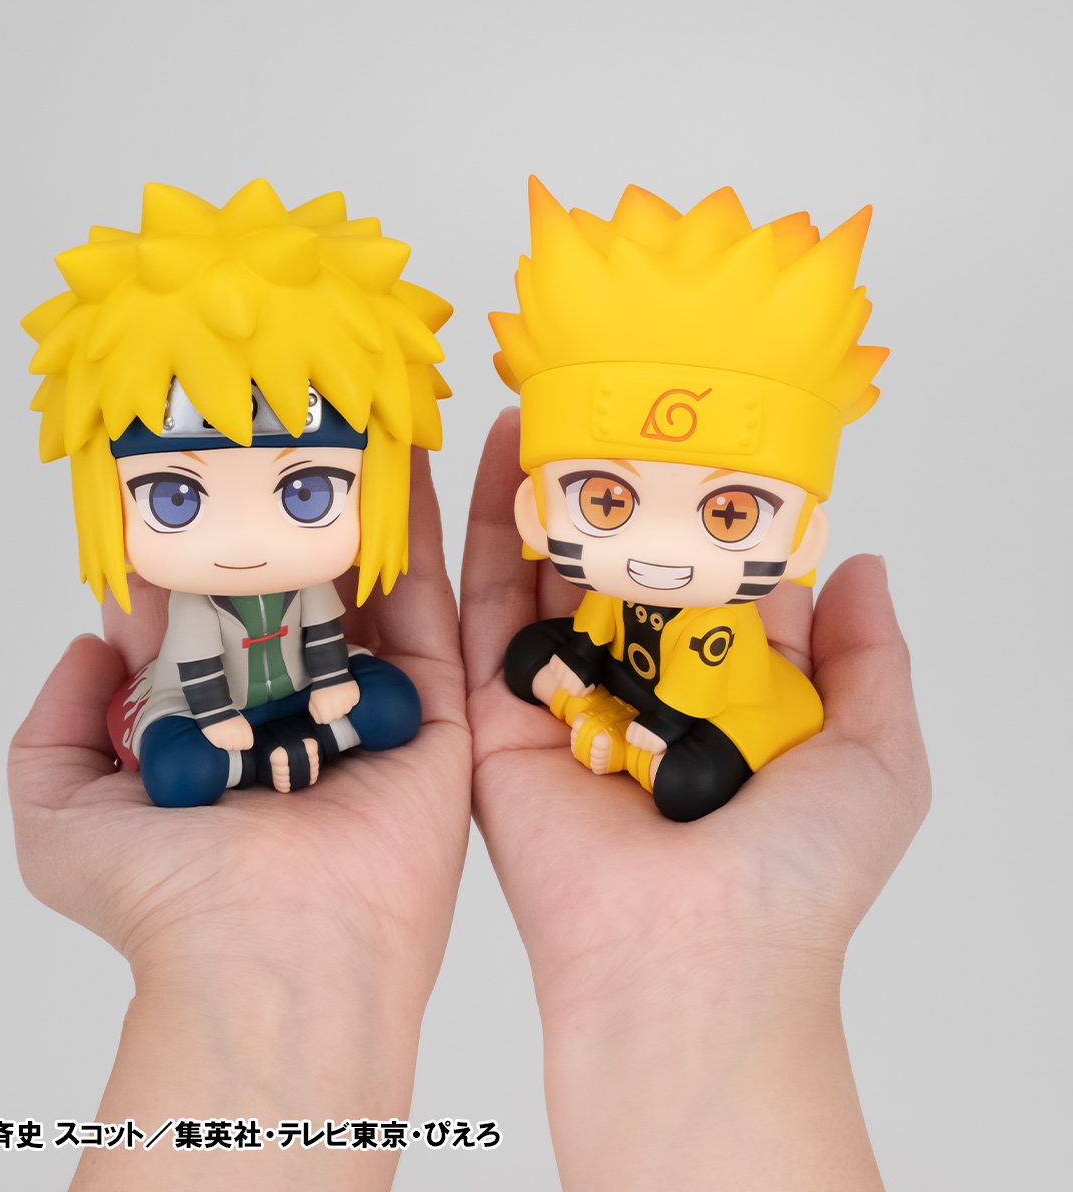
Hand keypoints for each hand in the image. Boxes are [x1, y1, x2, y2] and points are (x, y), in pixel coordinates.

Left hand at [9, 448, 469, 1191]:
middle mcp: (291, 708)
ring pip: (361, 583)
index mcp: (216, 727)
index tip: (183, 476)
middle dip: (279, 515)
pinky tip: (401, 456)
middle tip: (275, 427)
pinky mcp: (430, 706)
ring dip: (353, 505)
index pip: (202, 618)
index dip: (190, 547)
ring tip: (345, 417)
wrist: (280, 951)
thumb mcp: (61, 816)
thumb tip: (93, 645)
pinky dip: (417, 531)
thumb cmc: (170, 899)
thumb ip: (54, 729)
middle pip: (289, 590)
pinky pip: (427, 604)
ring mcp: (364, 702)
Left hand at [308, 677, 361, 724]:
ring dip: (343, 705)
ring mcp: (347, 703)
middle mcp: (336, 709)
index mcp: (324, 710)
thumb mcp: (313, 701)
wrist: (331, 673)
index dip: (325, 714)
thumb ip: (315, 713)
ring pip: (346, 710)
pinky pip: (353, 703)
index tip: (325, 706)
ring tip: (339, 695)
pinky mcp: (355, 697)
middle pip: (337, 716)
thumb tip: (320, 720)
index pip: (326, 720)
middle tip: (332, 700)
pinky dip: (350, 699)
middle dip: (334, 710)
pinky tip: (345, 693)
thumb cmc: (321, 688)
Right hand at [461, 411, 928, 1191]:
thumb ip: (873, 656)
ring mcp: (563, 695)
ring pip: (545, 574)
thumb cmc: (792, 872)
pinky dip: (482, 531)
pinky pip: (483, 609)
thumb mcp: (877, 754)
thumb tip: (861, 563)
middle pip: (618, 567)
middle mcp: (639, 689)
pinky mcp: (494, 710)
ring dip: (543, 492)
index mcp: (723, 694)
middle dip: (612, 488)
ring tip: (542, 405)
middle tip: (604, 399)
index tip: (695, 430)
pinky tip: (489, 455)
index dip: (704, 505)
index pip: (710, 579)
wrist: (685, 961)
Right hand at [532, 653, 593, 704]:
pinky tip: (563, 663)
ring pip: (557, 678)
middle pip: (563, 686)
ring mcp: (559, 669)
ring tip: (568, 668)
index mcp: (578, 684)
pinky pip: (552, 668)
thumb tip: (581, 695)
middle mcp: (567, 678)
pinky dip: (556, 667)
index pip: (573, 693)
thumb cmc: (591, 664)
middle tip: (573, 675)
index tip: (579, 683)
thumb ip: (587, 690)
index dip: (577, 689)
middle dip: (568, 682)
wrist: (586, 647)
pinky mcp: (554, 661)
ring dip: (562, 675)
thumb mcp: (594, 679)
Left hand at [623, 719, 666, 755]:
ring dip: (652, 747)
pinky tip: (663, 742)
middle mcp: (639, 731)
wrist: (673, 715)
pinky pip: (655, 752)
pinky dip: (659, 749)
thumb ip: (637, 728)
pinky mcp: (657, 744)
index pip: (630, 738)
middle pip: (636, 745)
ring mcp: (647, 738)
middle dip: (644, 743)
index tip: (644, 736)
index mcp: (634, 724)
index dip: (638, 739)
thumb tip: (634, 738)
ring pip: (646, 749)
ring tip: (658, 739)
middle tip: (653, 738)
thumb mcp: (644, 719)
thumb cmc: (659, 718)